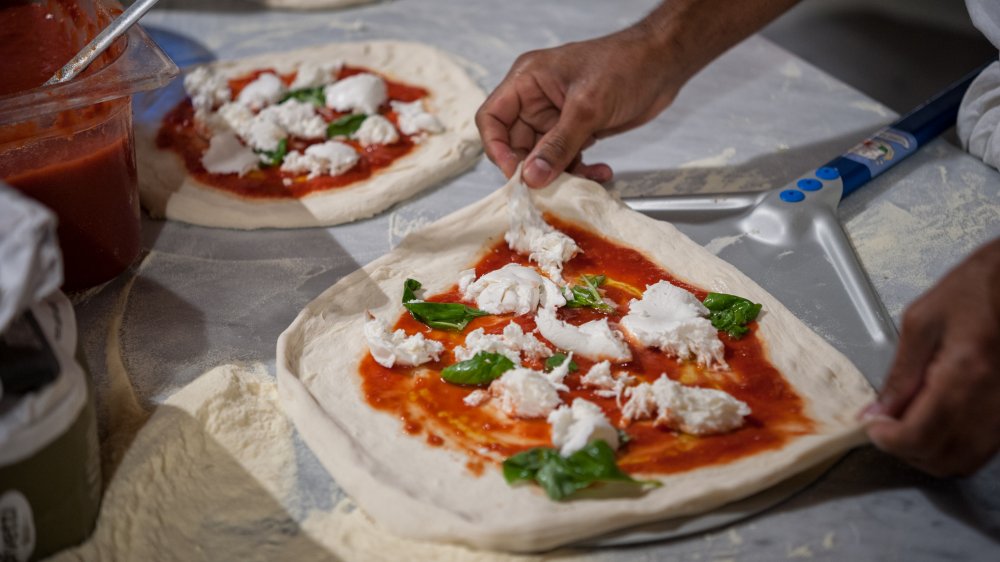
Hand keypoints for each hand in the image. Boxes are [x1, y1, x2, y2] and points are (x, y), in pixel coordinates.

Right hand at [476, 25, 680, 187]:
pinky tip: (601, 171)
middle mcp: (536, 99)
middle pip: (516, 144)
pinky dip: (581, 169)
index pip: (492, 118)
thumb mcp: (587, 107)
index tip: (515, 175)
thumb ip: (558, 145)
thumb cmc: (625, 65)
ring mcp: (556, 116)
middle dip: (533, 168)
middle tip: (551, 187)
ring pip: (543, 157)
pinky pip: (567, 158)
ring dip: (562, 173)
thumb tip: (531, 177)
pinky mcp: (577, 129)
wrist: (663, 63)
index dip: (497, 149)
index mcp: (527, 81)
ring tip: (585, 178)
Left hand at [864, 238, 999, 476]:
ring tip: (908, 422)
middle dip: (906, 451)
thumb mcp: (921, 321)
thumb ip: (900, 371)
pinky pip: (983, 448)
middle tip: (886, 426)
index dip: (888, 440)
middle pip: (943, 458)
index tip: (872, 426)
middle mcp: (991, 401)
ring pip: (965, 461)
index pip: (919, 436)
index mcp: (964, 374)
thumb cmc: (978, 287)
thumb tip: (880, 408)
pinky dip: (954, 446)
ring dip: (930, 453)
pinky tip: (936, 420)